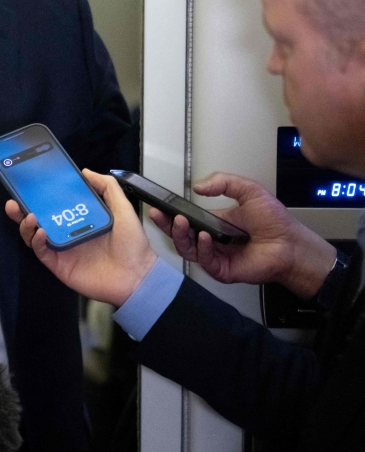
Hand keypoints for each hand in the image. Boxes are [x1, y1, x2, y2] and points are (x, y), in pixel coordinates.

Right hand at [5, 169, 156, 305]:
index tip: (30, 185)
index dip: (41, 196)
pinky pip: (41, 252)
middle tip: (13, 201)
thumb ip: (107, 187)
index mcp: (79, 220)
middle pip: (38, 220)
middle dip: (22, 210)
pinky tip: (41, 232)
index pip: (54, 205)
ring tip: (29, 215)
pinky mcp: (59, 265)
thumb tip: (86, 171)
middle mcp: (67, 233)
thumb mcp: (122, 208)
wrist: (137, 277)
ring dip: (26, 225)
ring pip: (34, 235)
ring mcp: (62, 249)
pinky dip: (36, 241)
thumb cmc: (133, 245)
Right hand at [149, 173, 335, 298]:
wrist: (291, 244)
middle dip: (167, 225)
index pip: (186, 219)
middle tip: (159, 214)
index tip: (160, 205)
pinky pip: (204, 261)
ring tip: (181, 222)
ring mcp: (215, 256)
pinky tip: (206, 237)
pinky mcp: (221, 269)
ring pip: (187, 249)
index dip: (171, 214)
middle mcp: (211, 240)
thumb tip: (198, 186)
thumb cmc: (275, 222)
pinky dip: (202, 249)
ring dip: (181, 235)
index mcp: (214, 222)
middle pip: (180, 235)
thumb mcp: (249, 191)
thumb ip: (225, 182)